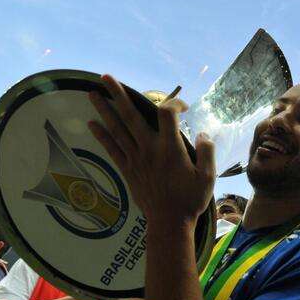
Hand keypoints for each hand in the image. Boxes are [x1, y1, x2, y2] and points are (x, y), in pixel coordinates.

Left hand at [88, 74, 214, 225]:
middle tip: (105, 77)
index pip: (167, 113)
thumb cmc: (190, 200)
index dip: (174, 103)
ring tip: (92, 93)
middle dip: (118, 94)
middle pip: (131, 115)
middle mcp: (150, 149)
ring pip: (117, 129)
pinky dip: (102, 136)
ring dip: (104, 110)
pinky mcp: (128, 170)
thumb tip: (201, 133)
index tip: (183, 107)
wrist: (169, 223)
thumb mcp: (208, 176)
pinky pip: (112, 149)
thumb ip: (206, 151)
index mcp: (171, 148)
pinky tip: (91, 124)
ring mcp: (136, 159)